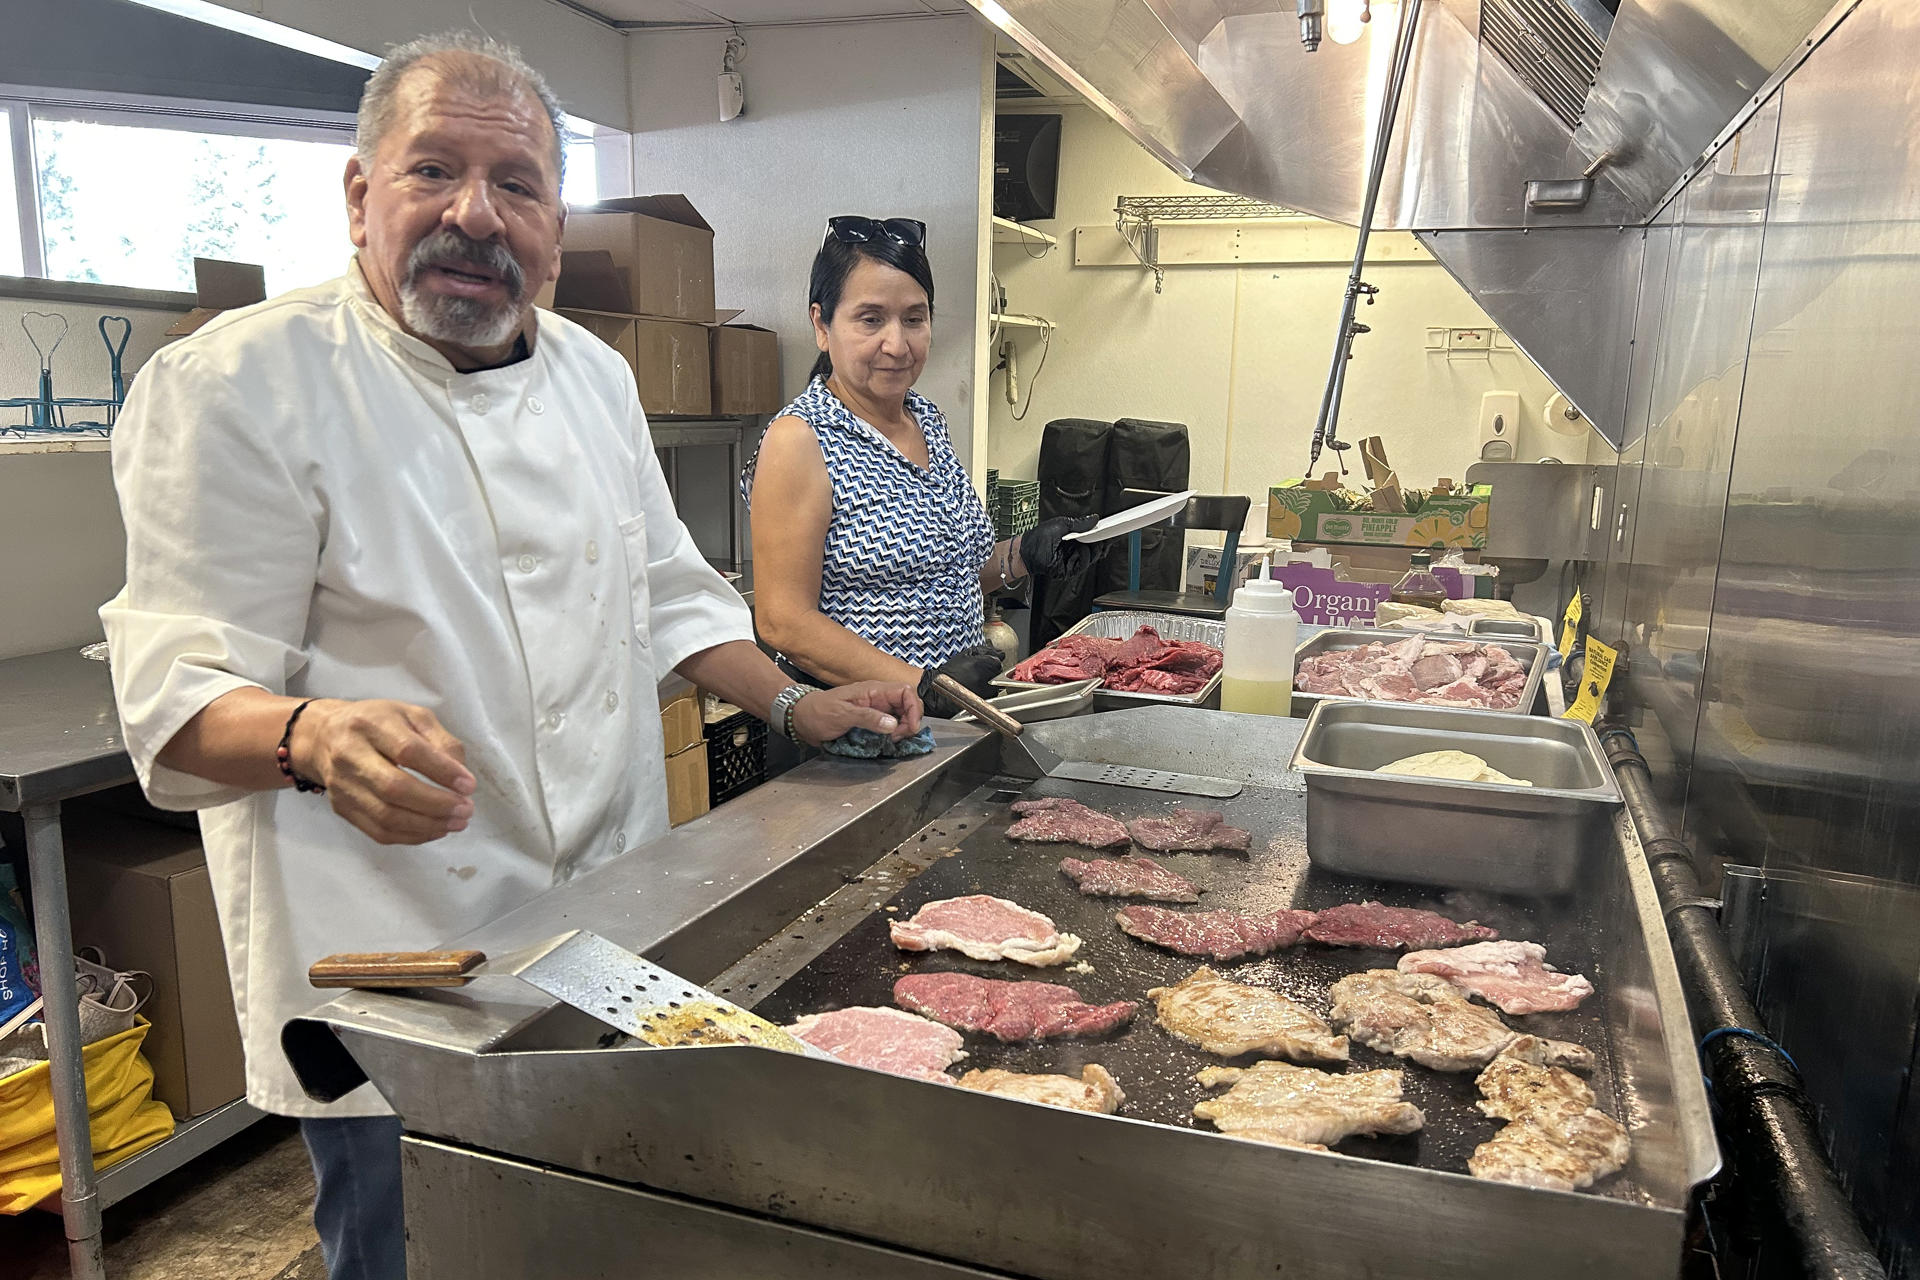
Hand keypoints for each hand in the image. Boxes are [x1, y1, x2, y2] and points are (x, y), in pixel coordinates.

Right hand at [289, 699, 475, 844]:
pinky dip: (411, 836)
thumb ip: (441, 741)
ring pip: (386, 816)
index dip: (442, 771)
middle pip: (394, 788)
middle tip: (466, 810)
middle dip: (436, 804)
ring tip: (456, 823)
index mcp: (370, 725)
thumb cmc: (377, 723)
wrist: (324, 737)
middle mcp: (350, 755)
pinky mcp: (341, 808)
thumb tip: (461, 775)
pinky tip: (434, 830)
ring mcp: (342, 785)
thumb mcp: (412, 716)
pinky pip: (378, 832)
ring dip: (427, 825)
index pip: (408, 751)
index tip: (469, 785)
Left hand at [792, 681, 923, 746]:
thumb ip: (868, 718)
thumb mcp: (842, 714)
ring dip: (903, 730)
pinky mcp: (872, 722)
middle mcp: (878, 699)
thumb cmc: (818, 712)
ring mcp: (876, 710)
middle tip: (897, 738)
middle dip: (910, 722)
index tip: (910, 727)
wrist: (801, 719)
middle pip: (908, 705)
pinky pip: (891, 727)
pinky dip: (894, 735)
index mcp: (873, 690)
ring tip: (891, 741)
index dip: (914, 708)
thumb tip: (893, 724)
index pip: (906, 691)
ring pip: (902, 717)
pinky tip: (887, 743)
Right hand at [917, 645, 1005, 718]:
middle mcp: (985, 679)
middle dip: (991, 673)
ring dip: (989, 683)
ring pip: (995, 686)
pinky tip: (974, 690)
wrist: (938, 690)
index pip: (997, 662)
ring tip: (974, 682)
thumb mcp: (966, 655)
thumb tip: (999, 654)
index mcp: (982, 665)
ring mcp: (984, 692)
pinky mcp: (982, 701)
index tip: (985, 665)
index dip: (991, 663)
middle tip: (978, 673)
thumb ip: (985, 652)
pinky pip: (990, 696)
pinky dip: (986, 693)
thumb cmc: (949, 672)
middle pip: (997, 674)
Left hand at [1018, 515, 1098, 578]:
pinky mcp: (1070, 569)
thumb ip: (1080, 524)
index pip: (1094, 537)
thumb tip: (1094, 519)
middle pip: (1096, 548)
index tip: (1111, 529)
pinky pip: (1083, 564)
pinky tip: (1077, 550)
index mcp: (1075, 538)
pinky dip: (1083, 556)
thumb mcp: (1062, 524)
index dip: (1103, 534)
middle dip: (1101, 542)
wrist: (1027, 551)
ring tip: (1085, 542)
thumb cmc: (1039, 537)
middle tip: (1103, 535)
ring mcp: (1073, 560)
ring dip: (1091, 549)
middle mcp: (1076, 549)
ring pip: (1092, 557)